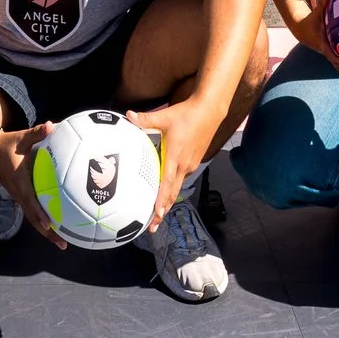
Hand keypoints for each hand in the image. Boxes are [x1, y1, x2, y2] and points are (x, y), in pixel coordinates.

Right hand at [0, 123, 66, 249]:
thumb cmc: (7, 143)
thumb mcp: (21, 137)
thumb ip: (37, 132)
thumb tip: (52, 125)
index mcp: (20, 182)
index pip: (31, 202)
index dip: (40, 215)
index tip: (50, 226)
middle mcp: (19, 193)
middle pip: (34, 219)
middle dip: (48, 233)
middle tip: (63, 244)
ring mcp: (19, 196)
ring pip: (33, 217)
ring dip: (46, 230)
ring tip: (62, 240)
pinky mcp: (21, 195)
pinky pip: (33, 211)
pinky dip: (43, 219)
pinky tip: (57, 222)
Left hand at [128, 100, 217, 230]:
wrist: (210, 111)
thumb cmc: (187, 114)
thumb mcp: (165, 116)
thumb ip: (145, 119)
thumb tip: (128, 115)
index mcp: (175, 157)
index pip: (166, 184)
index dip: (160, 201)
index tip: (155, 215)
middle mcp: (184, 165)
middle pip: (172, 193)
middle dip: (162, 211)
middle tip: (153, 226)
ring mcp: (190, 164)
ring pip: (177, 187)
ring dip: (168, 200)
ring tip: (158, 213)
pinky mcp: (194, 160)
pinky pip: (182, 178)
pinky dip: (173, 187)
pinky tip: (167, 189)